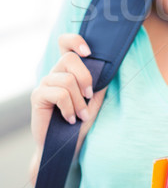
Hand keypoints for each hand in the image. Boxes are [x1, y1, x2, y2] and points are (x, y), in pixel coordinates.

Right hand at [30, 34, 106, 179]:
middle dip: (85, 77)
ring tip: (81, 115)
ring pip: (67, 80)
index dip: (75, 40)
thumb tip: (109, 67)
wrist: (64, 147)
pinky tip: (70, 119)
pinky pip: (60, 94)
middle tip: (89, 95)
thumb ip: (99, 83)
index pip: (65, 43)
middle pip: (69, 58)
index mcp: (67, 70)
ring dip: (79, 101)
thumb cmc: (79, 122)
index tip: (89, 52)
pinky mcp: (37, 96)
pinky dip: (70, 108)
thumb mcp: (94, 100)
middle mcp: (54, 73)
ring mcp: (44, 84)